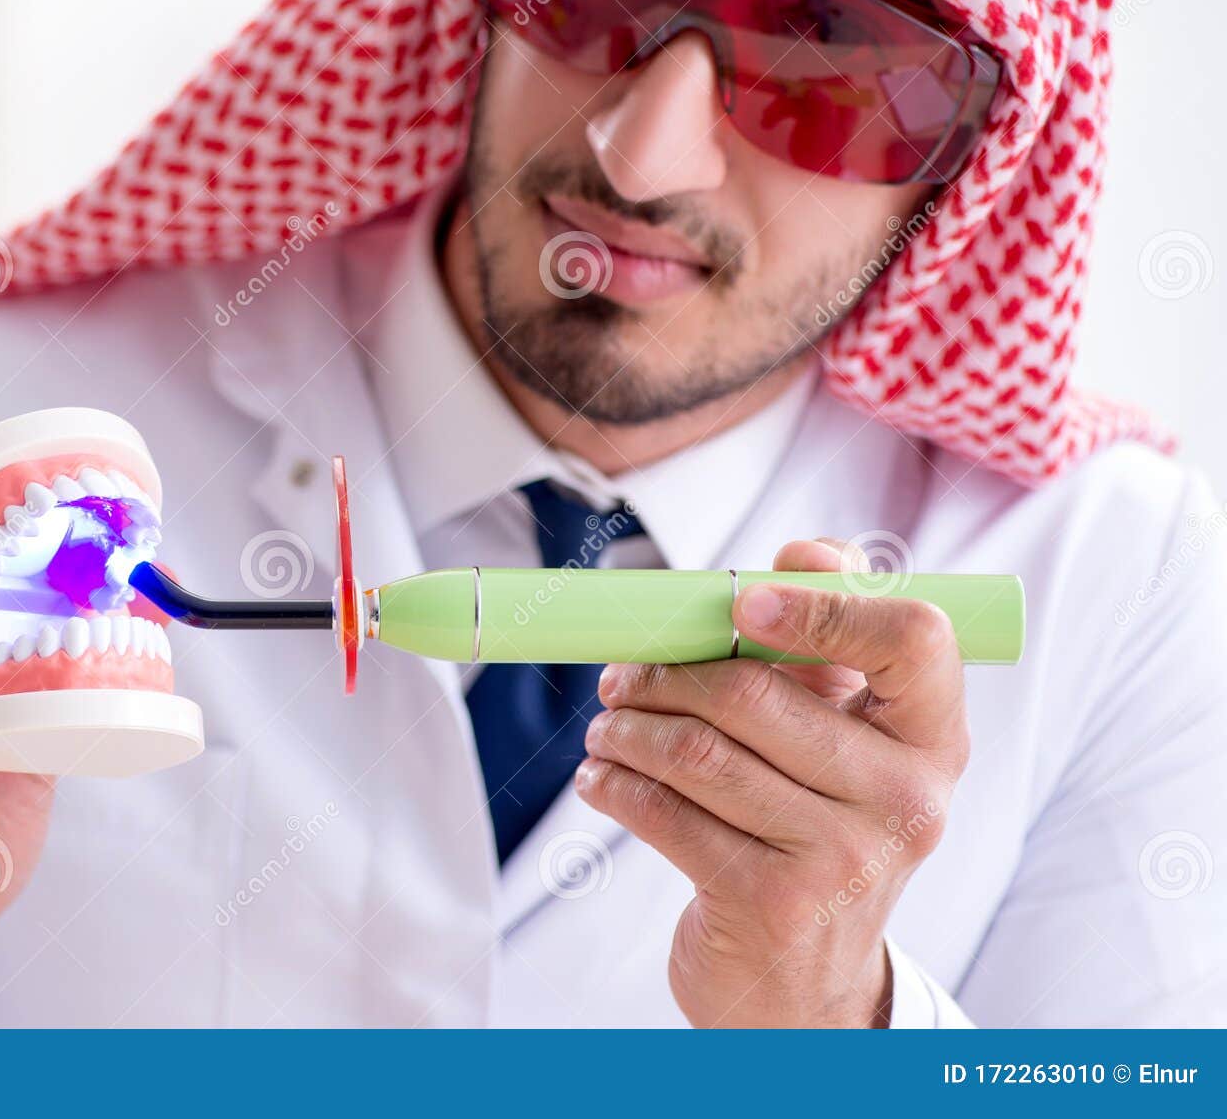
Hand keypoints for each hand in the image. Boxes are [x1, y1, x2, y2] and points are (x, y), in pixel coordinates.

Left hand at [576, 538, 968, 1027]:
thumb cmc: (816, 827)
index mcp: (932, 737)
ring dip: (628, 728)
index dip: (822, 605)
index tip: (740, 603)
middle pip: (756, 694)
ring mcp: (845, 859)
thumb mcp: (845, 736)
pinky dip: (616, 784)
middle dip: (665, 673)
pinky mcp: (772, 904)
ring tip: (608, 726)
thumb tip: (802, 552)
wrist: (807, 984)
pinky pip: (666, 814)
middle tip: (621, 675)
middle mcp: (906, 799)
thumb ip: (830, 637)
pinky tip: (603, 777)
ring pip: (698, 752)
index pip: (913, 639)